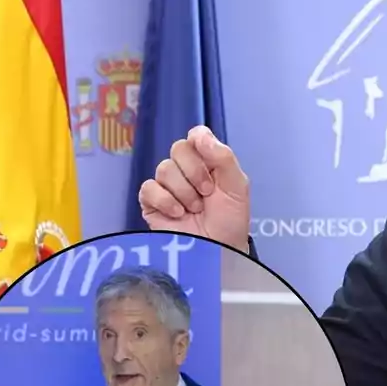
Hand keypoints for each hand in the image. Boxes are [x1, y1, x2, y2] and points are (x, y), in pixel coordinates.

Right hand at [138, 125, 250, 252]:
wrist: (218, 250)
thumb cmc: (230, 220)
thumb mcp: (237, 186)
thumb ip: (223, 156)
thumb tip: (199, 136)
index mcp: (207, 161)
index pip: (196, 135)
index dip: (200, 145)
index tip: (211, 165)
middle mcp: (185, 169)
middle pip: (178, 149)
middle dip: (196, 173)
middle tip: (207, 193)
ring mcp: (167, 185)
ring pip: (164, 169)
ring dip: (185, 192)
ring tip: (195, 209)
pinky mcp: (151, 202)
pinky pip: (149, 188)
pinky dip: (166, 201)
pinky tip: (179, 214)